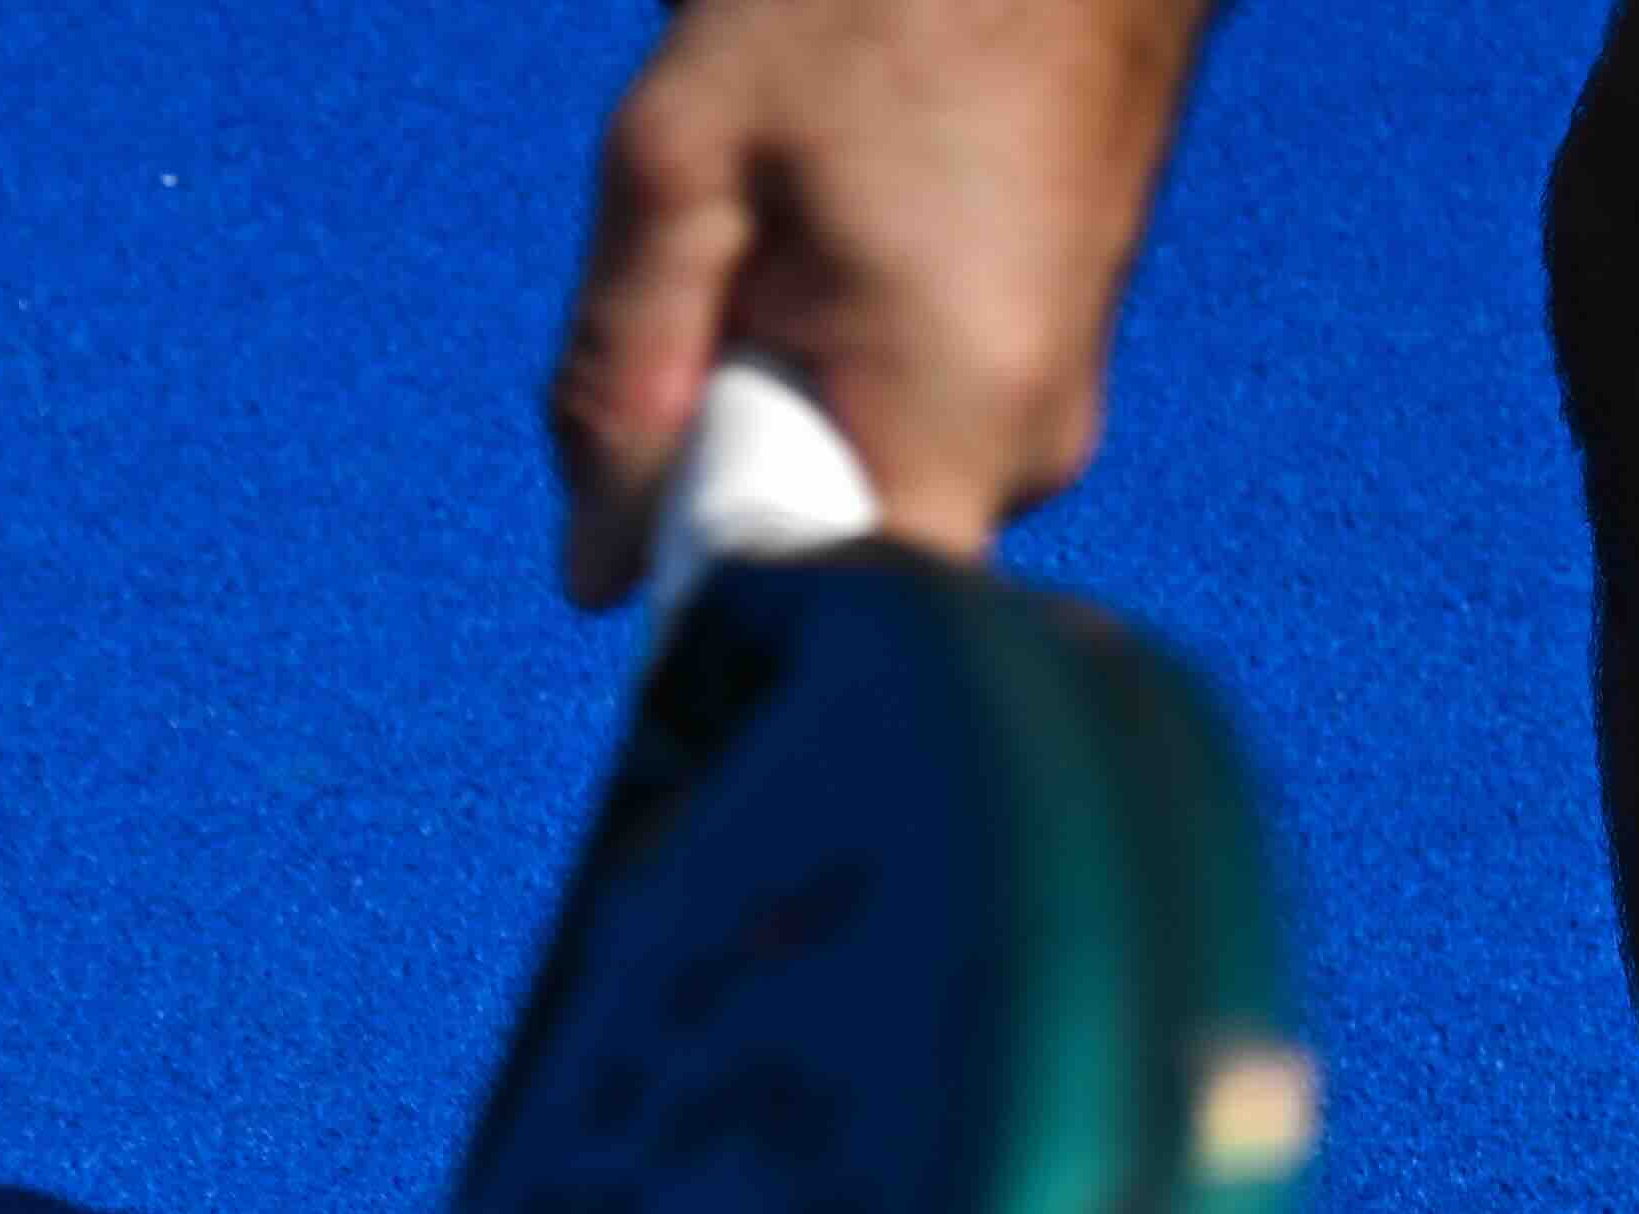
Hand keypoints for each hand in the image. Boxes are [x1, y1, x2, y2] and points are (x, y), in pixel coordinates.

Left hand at [551, 0, 1221, 594]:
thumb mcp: (681, 160)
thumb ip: (621, 375)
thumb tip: (595, 570)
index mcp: (954, 419)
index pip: (815, 628)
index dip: (705, 600)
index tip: (646, 497)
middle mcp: (1026, 449)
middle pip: (820, 558)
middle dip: (722, 466)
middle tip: (712, 301)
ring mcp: (1043, 413)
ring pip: (851, 485)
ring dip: (771, 399)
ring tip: (779, 242)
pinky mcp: (1034, 371)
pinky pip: (896, 428)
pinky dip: (827, 365)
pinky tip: (826, 246)